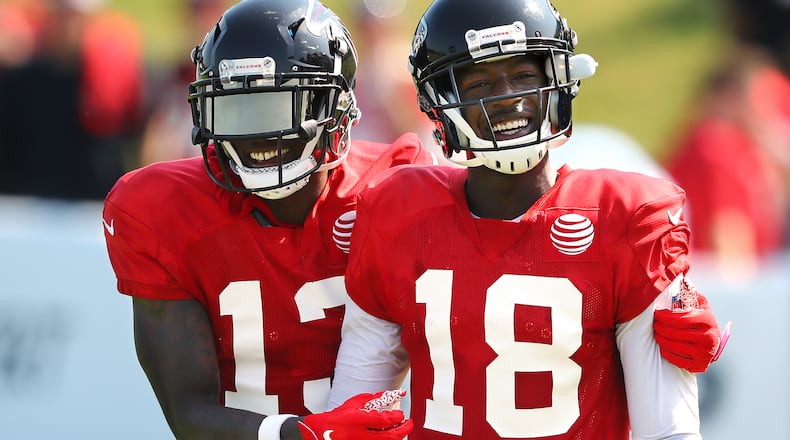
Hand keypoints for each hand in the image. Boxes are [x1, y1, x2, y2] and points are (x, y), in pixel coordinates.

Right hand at [298, 390, 412, 439]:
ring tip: (400, 429)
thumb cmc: (335, 419)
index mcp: (357, 420)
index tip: (401, 414)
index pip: (384, 420)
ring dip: (396, 436)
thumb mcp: (353, 404)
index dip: (397, 417)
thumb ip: (372, 399)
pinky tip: (388, 436)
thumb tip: (389, 395)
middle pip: (389, 437)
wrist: (320, 433)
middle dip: (404, 430)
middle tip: (408, 424)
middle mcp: (359, 435)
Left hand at [653, 293, 730, 372]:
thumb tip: (677, 278)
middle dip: (661, 328)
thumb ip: (688, 292)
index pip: (681, 319)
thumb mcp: (698, 302)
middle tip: (654, 325)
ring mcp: (706, 353)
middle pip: (676, 334)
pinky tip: (663, 347)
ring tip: (656, 334)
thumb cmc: (700, 317)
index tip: (656, 314)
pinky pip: (679, 361)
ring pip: (676, 347)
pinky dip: (668, 354)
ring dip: (662, 340)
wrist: (713, 339)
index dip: (665, 317)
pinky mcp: (701, 365)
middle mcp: (709, 338)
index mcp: (707, 320)